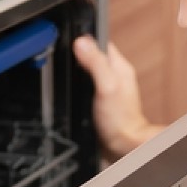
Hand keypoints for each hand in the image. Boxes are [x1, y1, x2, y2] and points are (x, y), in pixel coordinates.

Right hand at [72, 35, 160, 160]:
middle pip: (92, 56)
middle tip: (62, 56)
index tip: (70, 39)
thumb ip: (95, 63)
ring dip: (76, 73)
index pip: (100, 42)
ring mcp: (108, 90)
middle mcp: (114, 77)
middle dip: (77, 55)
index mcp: (119, 67)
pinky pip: (86, 89)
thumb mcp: (106, 86)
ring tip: (64, 73)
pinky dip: (77, 89)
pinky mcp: (101, 103)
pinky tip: (72, 93)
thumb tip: (81, 42)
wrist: (123, 147)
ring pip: (88, 73)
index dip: (84, 39)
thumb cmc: (120, 121)